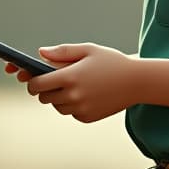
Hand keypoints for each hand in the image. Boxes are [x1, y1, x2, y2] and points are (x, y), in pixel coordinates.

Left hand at [5, 43, 137, 122]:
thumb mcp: (88, 50)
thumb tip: (40, 53)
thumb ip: (62, 52)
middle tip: (54, 80)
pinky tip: (86, 94)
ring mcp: (80, 109)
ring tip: (73, 85)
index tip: (31, 78)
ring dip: (58, 98)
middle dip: (44, 89)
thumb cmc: (112, 62)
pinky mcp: (87, 118)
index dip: (31, 81)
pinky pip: (71, 112)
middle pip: (44, 97)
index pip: (37, 84)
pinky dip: (73, 105)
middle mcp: (73, 96)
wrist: (137, 82)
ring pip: (57, 106)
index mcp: (69, 77)